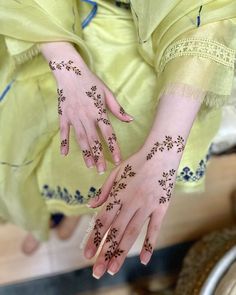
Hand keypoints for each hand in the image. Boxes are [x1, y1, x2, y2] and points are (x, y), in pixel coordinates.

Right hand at [40, 42, 133, 173]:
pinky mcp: (63, 115)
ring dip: (85, 153)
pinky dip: (63, 142)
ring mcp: (74, 117)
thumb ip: (117, 108)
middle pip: (94, 140)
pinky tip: (64, 154)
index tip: (118, 160)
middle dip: (98, 156)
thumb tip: (130, 119)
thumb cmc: (90, 81)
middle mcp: (86, 117)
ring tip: (89, 166)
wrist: (70, 71)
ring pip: (80, 138)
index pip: (108, 133)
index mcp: (99, 112)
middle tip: (101, 170)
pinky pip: (63, 131)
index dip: (114, 147)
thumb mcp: (107, 92)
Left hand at [83, 135, 183, 277]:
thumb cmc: (137, 162)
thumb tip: (90, 206)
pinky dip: (149, 244)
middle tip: (97, 271)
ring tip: (113, 269)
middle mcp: (130, 202)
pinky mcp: (161, 208)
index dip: (94, 238)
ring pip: (132, 232)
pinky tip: (143, 259)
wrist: (161, 154)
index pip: (103, 220)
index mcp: (118, 194)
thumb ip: (103, 191)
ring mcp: (147, 206)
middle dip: (105, 251)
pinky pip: (155, 228)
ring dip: (121, 251)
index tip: (86, 254)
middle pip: (115, 230)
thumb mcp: (116, 172)